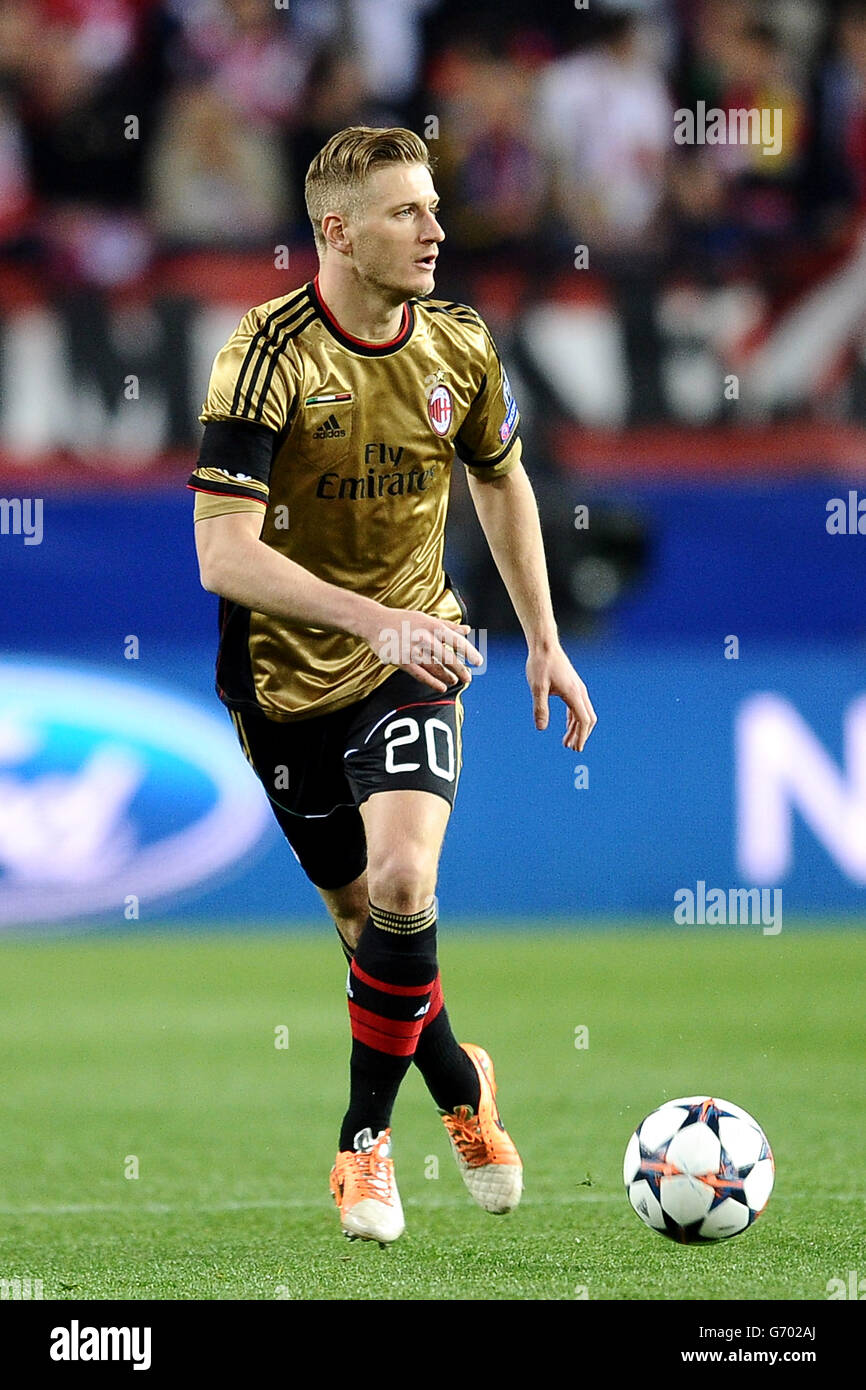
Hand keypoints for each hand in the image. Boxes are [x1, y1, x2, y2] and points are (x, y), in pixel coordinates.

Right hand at [360, 605, 483, 692]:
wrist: (374, 623)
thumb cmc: (402, 620)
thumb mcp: (425, 618)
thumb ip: (447, 626)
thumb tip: (467, 630)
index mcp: (432, 626)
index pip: (456, 640)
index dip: (469, 652)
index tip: (478, 661)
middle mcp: (424, 638)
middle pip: (448, 657)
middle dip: (460, 669)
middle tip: (469, 677)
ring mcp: (413, 650)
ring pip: (436, 668)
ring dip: (448, 677)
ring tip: (455, 682)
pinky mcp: (402, 661)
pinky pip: (421, 674)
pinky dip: (433, 682)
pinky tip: (442, 687)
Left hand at [526, 645, 596, 751]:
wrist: (544, 646)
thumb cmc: (540, 665)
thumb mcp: (537, 687)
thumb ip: (540, 708)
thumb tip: (541, 728)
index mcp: (573, 693)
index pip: (583, 720)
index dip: (581, 736)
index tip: (576, 749)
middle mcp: (579, 692)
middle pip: (588, 719)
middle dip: (582, 735)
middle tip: (573, 749)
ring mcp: (577, 689)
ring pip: (583, 713)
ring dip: (577, 729)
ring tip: (567, 743)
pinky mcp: (572, 686)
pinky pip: (578, 707)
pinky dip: (574, 719)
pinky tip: (567, 727)